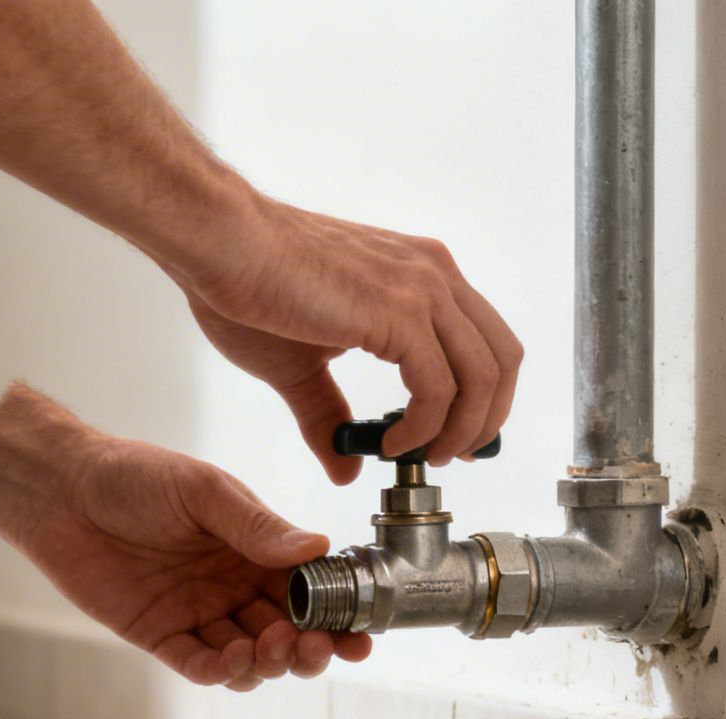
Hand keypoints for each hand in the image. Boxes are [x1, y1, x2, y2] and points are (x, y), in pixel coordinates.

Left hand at [0, 385, 370, 689]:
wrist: (63, 489)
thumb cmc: (136, 476)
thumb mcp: (203, 491)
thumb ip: (256, 525)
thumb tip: (318, 547)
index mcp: (255, 549)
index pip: (310, 590)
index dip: (338, 615)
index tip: (362, 633)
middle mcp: (233, 586)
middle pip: (287, 632)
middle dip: (309, 647)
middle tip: (316, 647)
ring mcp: (198, 613)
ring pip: (248, 656)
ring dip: (268, 661)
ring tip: (271, 647)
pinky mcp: (159, 635)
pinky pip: (197, 664)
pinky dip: (220, 671)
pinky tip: (232, 662)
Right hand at [168, 199, 523, 477]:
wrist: (223, 245)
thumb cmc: (250, 286)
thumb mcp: (301, 365)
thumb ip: (329, 414)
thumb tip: (344, 466)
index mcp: (419, 274)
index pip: (483, 340)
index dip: (483, 398)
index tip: (457, 437)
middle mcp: (432, 274)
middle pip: (501, 359)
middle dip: (486, 419)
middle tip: (453, 456)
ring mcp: (421, 290)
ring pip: (481, 376)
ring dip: (459, 431)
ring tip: (420, 456)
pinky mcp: (399, 312)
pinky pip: (438, 387)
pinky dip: (424, 427)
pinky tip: (390, 442)